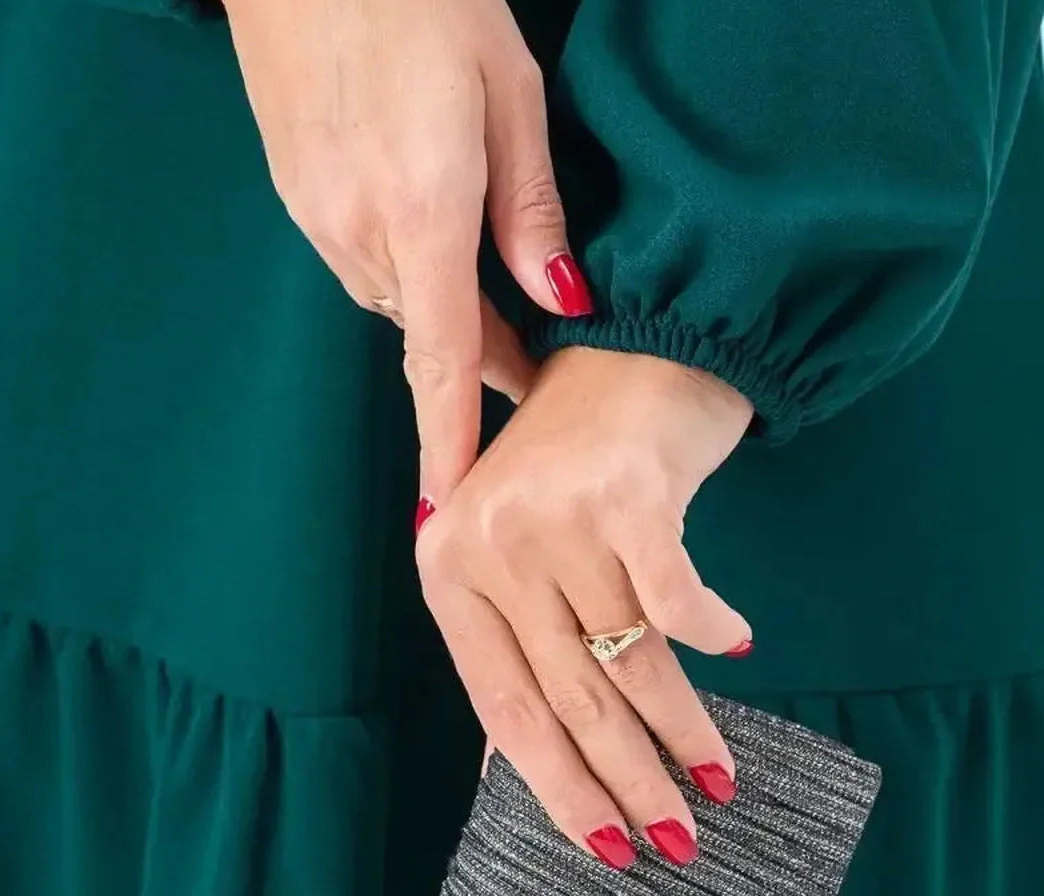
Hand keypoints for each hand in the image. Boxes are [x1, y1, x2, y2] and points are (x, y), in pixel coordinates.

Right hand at [190, 0, 592, 499]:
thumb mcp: (507, 77)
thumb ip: (531, 203)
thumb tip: (563, 303)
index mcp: (423, 201)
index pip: (445, 356)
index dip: (456, 442)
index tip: (459, 521)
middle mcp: (357, 225)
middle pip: (426, 333)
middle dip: (484, 364)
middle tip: (552, 361)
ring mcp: (314, 211)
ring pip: (393, 298)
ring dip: (445, 312)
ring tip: (503, 294)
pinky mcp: (293, 191)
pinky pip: (360, 259)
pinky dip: (406, 268)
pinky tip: (432, 226)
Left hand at [416, 346, 753, 871]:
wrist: (629, 342)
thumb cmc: (576, 455)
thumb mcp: (522, 540)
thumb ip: (517, 635)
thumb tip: (531, 764)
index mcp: (450, 563)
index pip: (503, 706)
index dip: (558, 787)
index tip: (605, 847)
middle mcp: (490, 540)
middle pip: (567, 696)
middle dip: (627, 781)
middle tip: (677, 839)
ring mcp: (556, 517)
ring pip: (630, 659)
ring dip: (683, 727)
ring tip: (716, 773)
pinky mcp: (625, 494)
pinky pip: (678, 602)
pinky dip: (710, 631)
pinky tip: (736, 646)